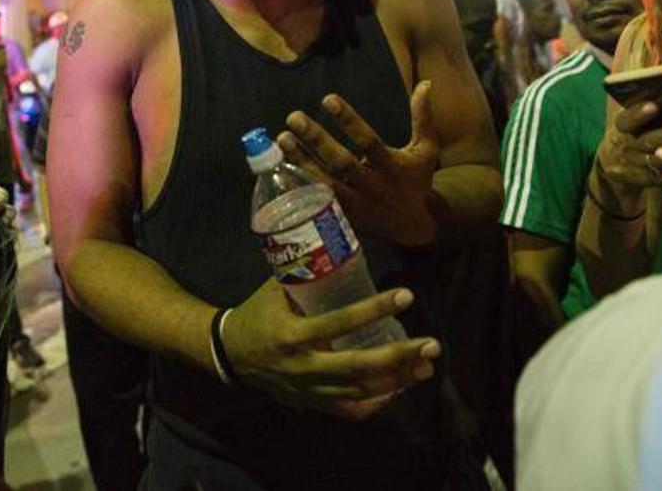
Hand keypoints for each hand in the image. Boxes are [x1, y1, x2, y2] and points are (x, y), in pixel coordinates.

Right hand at [222, 278, 440, 419]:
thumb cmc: (256, 314)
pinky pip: (349, 410)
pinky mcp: (311, 404)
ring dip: (396, 380)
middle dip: (399, 357)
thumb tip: (341, 251)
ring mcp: (308, 391)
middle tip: (432, 345)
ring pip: (360, 392)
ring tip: (425, 367)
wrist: (229, 355)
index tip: (406, 296)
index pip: (340, 322)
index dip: (374, 309)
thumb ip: (306, 277)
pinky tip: (397, 389)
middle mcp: (303, 367)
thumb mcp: (274, 290)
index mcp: (292, 335)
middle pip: (359, 367)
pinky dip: (376, 402)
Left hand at [276, 81, 441, 247]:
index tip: (328, 99)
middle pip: (340, 162)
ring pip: (324, 183)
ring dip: (301, 161)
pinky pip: (317, 203)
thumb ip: (423, 118)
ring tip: (282, 138)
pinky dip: (298, 187)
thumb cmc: (418, 181)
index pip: (368, 141)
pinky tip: (279, 168)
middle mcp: (372, 186)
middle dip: (316, 139)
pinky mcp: (343, 219)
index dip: (349, 120)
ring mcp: (356, 205)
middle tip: (294, 117)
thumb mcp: (427, 150)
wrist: (417, 229)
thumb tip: (425, 83)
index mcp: (392, 166)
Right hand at [595, 101, 661, 191]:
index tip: (652, 106)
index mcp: (623, 125)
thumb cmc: (637, 129)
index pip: (627, 119)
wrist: (614, 161)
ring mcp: (636, 163)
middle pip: (649, 140)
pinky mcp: (646, 179)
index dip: (639, 114)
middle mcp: (628, 144)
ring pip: (659, 159)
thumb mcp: (637, 114)